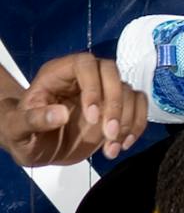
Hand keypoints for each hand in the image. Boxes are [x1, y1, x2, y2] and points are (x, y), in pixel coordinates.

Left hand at [0, 53, 147, 166]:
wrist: (36, 147)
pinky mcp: (117, 107)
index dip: (93, 86)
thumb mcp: (16, 129)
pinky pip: (138, 106)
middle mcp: (85, 77)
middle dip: (115, 104)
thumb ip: (33, 120)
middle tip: (109, 133)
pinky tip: (123, 145)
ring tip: (112, 148)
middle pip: (112, 73)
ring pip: (129, 91)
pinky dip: (136, 125)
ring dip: (127, 121)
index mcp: (59, 74)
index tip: (92, 116)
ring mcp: (104, 91)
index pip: (84, 64)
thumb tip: (60, 114)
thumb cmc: (22, 133)